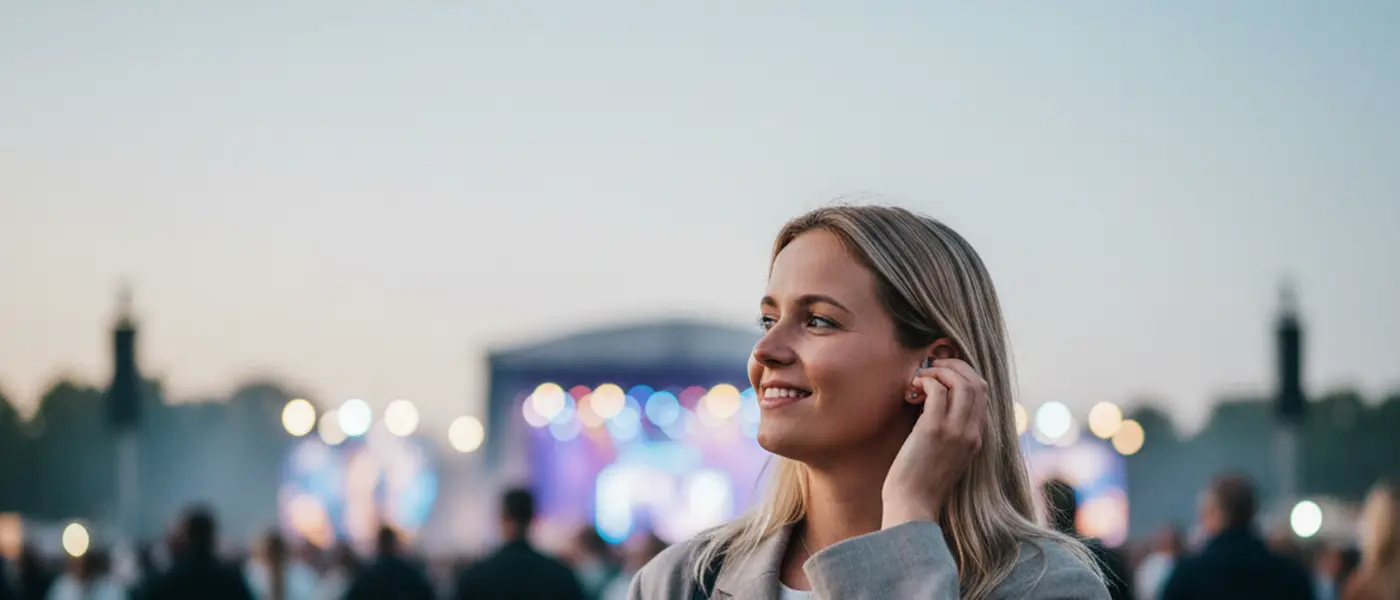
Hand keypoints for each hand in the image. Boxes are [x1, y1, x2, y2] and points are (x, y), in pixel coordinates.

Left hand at [881, 358, 987, 528]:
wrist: (912, 507)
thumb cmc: (920, 484)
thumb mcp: (944, 458)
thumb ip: (948, 434)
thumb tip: (932, 405)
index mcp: (976, 439)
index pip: (982, 395)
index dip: (964, 375)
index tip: (943, 372)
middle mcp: (971, 433)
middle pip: (977, 383)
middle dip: (955, 366)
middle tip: (934, 365)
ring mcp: (955, 431)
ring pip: (962, 382)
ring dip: (941, 370)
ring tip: (922, 375)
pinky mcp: (934, 430)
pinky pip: (938, 390)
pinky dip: (926, 380)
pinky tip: (913, 387)